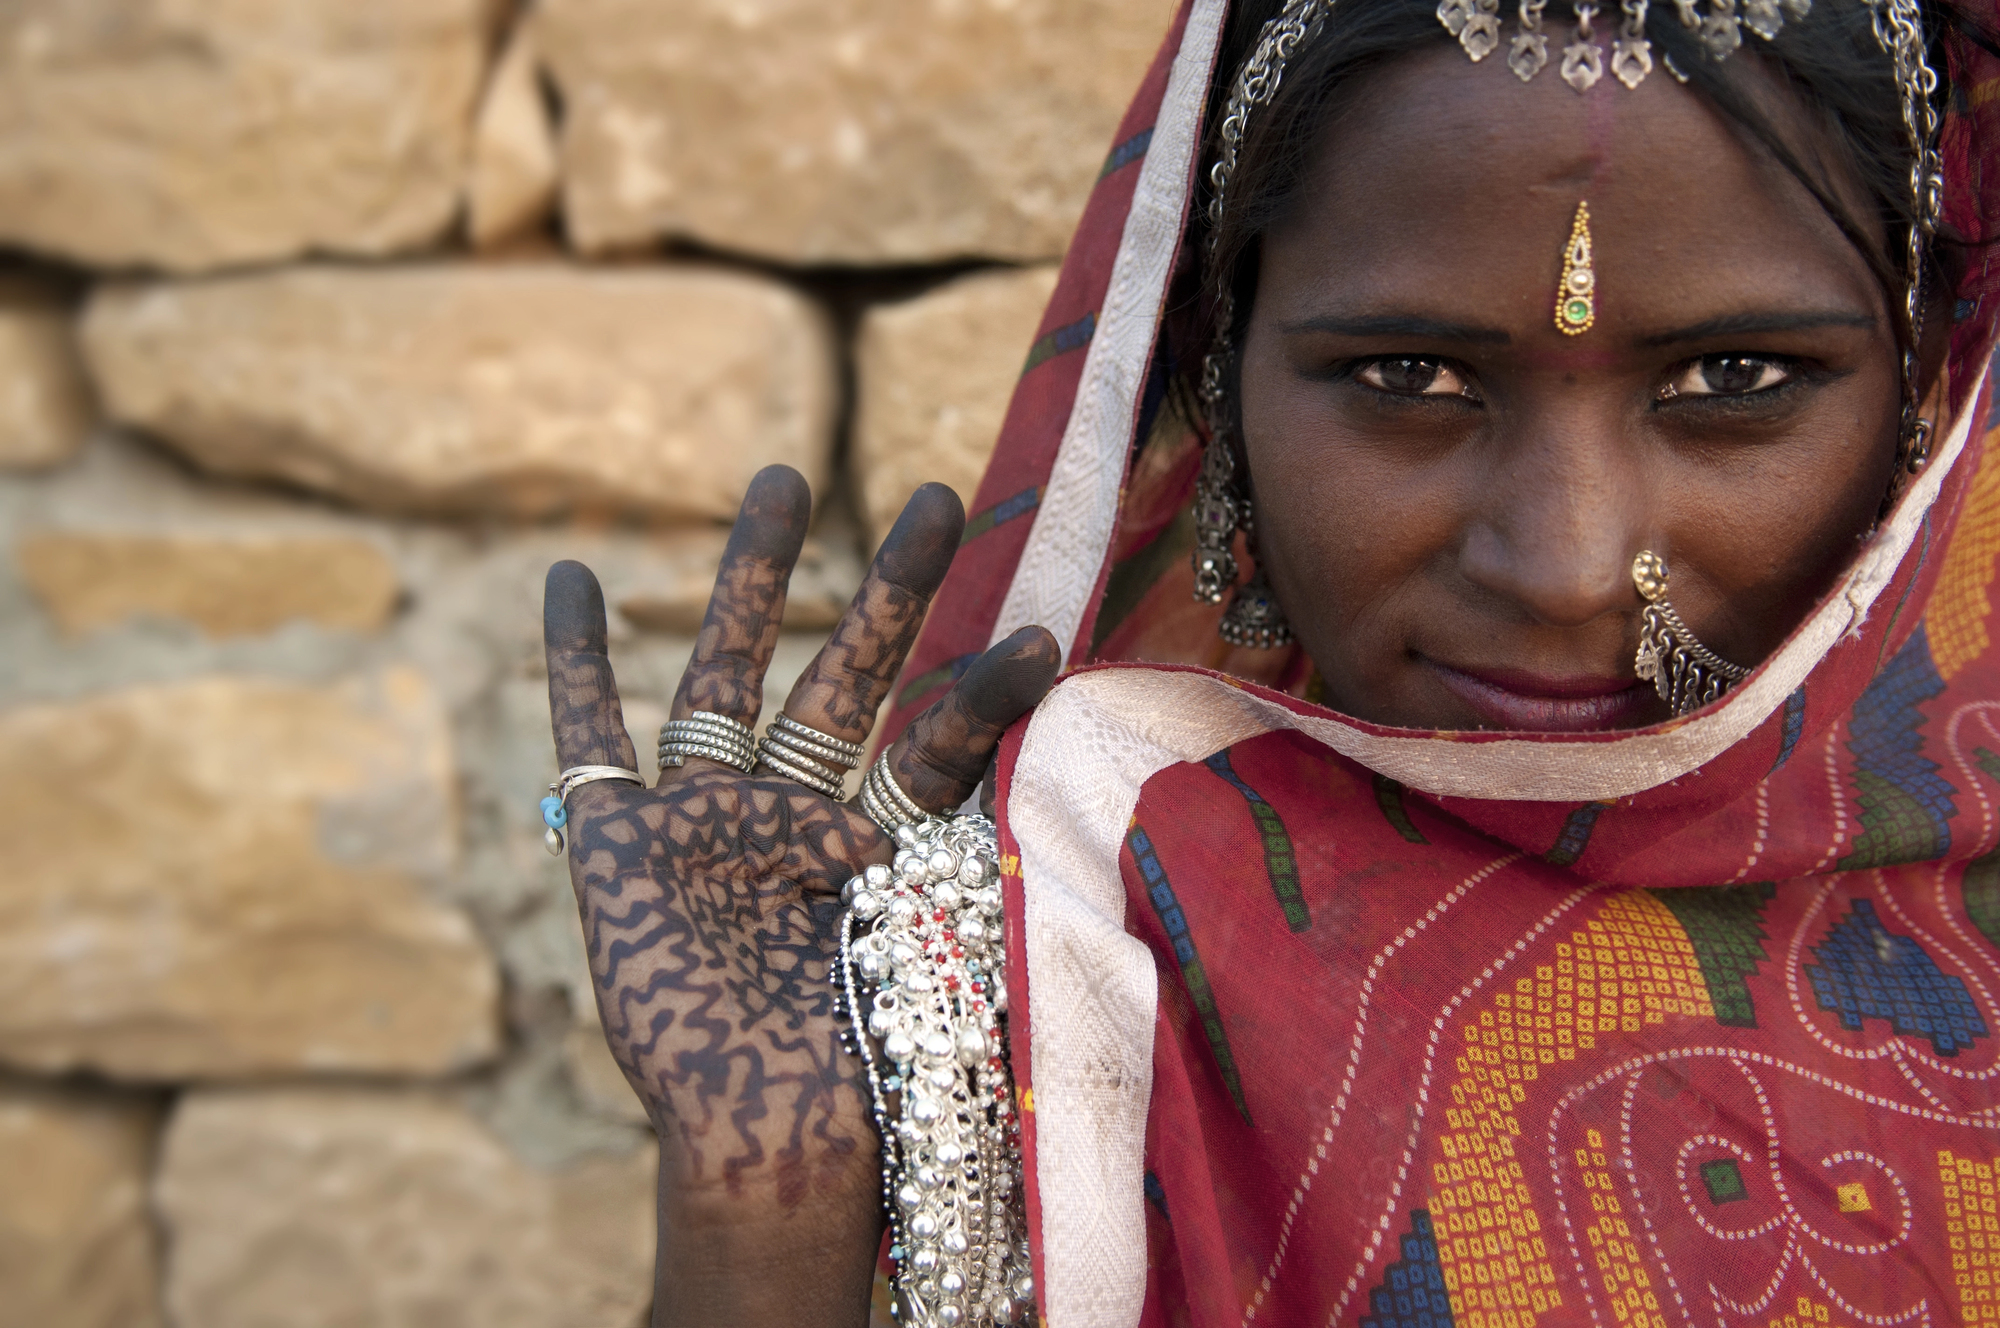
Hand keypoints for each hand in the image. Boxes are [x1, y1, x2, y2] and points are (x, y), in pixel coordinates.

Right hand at [543, 465, 1058, 1326]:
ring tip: (786, 477)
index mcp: (880, 843)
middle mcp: (797, 815)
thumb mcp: (957, 944)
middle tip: (939, 496)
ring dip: (753, 578)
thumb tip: (1099, 776)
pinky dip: (571, 664)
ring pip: (727, 670)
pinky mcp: (622, 845)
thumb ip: (1006, 851)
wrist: (772, 1133)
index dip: (984, 693)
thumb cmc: (875, 1062)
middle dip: (890, 589)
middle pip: (845, 675)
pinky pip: (589, 738)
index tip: (1041, 639)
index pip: (938, 741)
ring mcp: (707, 821)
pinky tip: (562, 579)